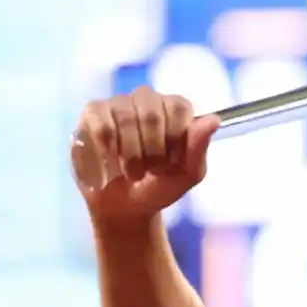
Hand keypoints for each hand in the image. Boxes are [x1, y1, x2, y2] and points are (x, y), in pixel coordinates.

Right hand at [72, 87, 220, 223]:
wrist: (125, 207)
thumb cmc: (159, 187)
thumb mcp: (186, 175)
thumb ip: (198, 149)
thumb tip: (213, 120)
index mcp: (175, 108)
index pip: (179, 107)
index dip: (174, 139)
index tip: (171, 161)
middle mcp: (147, 99)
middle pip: (151, 112)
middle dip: (152, 151)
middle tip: (150, 171)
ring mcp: (118, 103)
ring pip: (125, 117)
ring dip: (130, 155)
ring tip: (131, 172)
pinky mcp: (92, 114)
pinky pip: (100, 125)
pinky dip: (106, 152)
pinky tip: (109, 166)